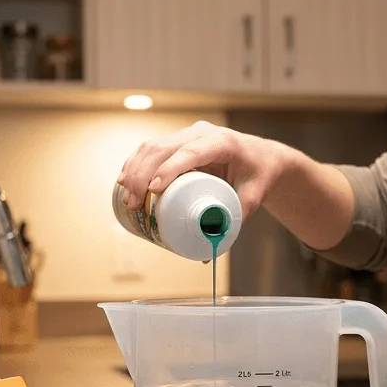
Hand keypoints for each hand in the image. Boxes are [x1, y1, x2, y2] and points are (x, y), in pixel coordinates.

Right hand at [116, 121, 289, 215]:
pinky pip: (152, 148)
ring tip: (128, 199)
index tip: (153, 190)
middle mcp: (201, 133)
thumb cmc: (260, 175)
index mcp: (222, 142)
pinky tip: (124, 179)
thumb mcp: (253, 197)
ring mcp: (188, 134)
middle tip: (134, 204)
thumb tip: (208, 254)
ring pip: (153, 146)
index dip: (169, 169)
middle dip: (143, 175)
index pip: (191, 151)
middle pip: (164, 148)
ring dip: (135, 170)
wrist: (263, 157)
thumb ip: (234, 221)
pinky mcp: (178, 141)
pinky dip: (136, 163)